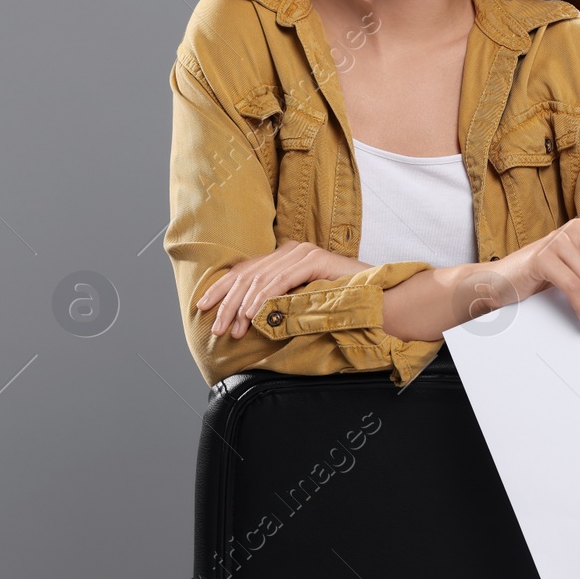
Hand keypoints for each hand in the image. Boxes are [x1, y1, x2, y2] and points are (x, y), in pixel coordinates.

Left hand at [197, 241, 368, 338]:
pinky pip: (281, 281)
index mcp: (284, 256)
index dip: (221, 288)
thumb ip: (277, 301)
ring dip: (243, 307)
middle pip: (248, 274)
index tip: (202, 306)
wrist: (377, 299)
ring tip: (233, 328)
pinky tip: (252, 315)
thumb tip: (244, 318)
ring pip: (261, 279)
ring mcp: (302, 252)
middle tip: (216, 327)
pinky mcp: (314, 260)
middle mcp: (290, 250)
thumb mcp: (300, 302)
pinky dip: (263, 299)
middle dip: (227, 302)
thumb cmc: (340, 304)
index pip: (244, 270)